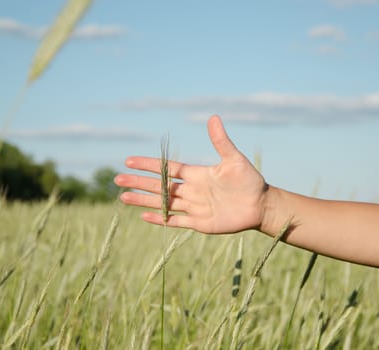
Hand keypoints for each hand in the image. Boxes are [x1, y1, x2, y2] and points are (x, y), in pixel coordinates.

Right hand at [114, 115, 266, 233]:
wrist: (260, 205)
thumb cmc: (249, 181)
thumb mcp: (234, 159)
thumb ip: (221, 141)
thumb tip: (213, 117)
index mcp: (197, 175)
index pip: (168, 169)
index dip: (149, 165)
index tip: (129, 160)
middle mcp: (192, 190)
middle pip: (160, 186)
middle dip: (139, 183)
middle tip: (118, 179)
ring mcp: (194, 207)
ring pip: (163, 203)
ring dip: (143, 200)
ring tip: (123, 197)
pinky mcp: (200, 223)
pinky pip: (176, 221)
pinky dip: (161, 219)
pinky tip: (145, 216)